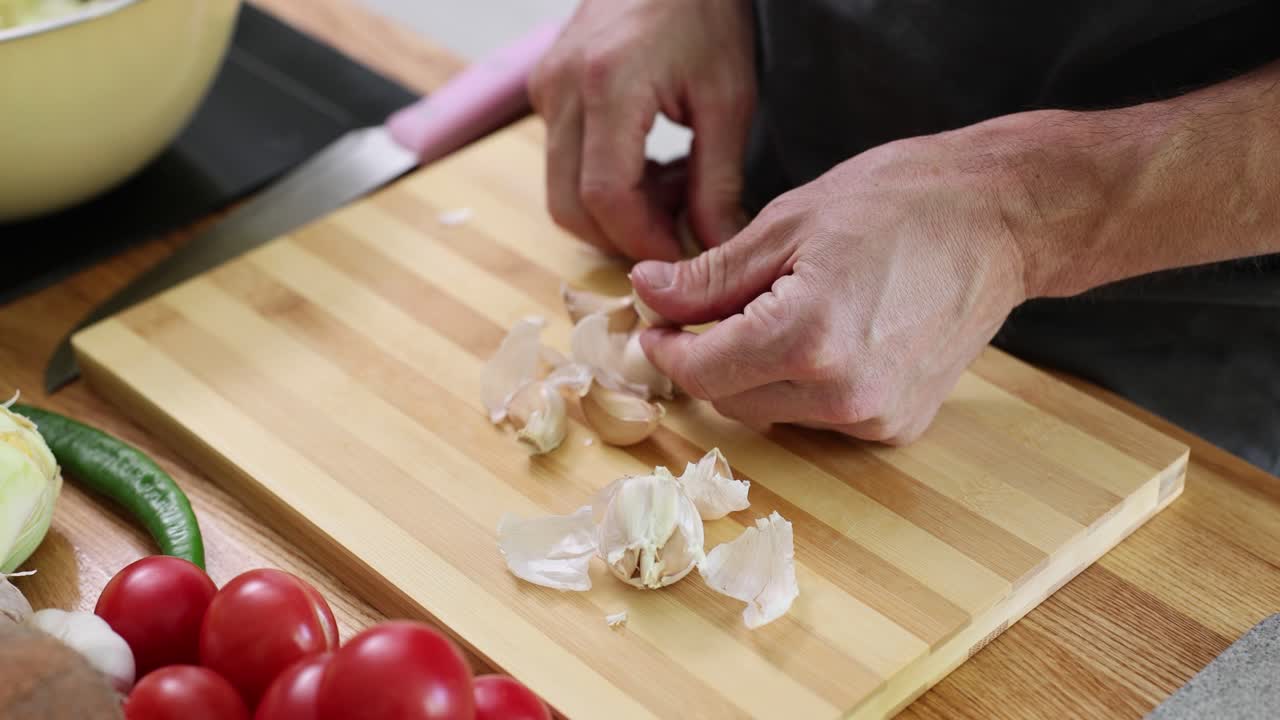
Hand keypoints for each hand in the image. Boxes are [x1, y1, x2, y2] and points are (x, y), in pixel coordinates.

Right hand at [528, 0, 755, 260]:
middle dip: (623, 237)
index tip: (682, 257)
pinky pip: (563, 162)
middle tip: (678, 234)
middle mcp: (563, 89)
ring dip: (613, 212)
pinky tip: (650, 166)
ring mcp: (546, 89)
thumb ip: (718, 181)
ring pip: (561, 190)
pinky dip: (602, 183)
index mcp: (609, 85)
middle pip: (569, 206)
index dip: (642, 240)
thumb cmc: (704, 14)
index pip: (605, 197)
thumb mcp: (727, 99)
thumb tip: (714, 247)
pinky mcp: (545, 89)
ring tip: (672, 191)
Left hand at [631, 126, 1037, 443]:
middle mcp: (843, 394)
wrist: (1001, 221)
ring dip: (754, 374)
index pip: (701, 373)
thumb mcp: (787, 224)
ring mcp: (876, 417)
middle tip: (706, 312)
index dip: (666, 349)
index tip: (656, 324)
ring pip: (772, 413)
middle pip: (731, 399)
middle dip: (707, 359)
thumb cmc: (899, 203)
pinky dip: (801, 386)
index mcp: (807, 337)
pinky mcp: (900, 426)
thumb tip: (647, 293)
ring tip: (778, 312)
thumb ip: (710, 275)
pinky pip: (819, 418)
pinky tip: (825, 338)